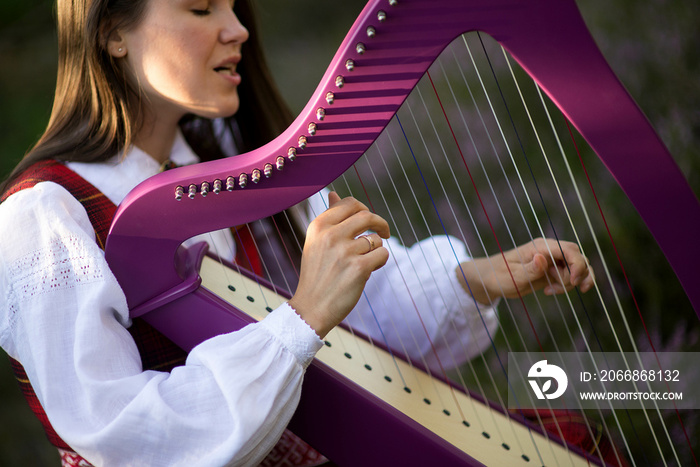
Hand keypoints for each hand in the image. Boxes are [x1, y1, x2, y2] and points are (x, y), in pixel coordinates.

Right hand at [289, 192, 389, 337]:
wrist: (311, 308)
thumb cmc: (316, 274)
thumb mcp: (316, 242)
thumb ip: (329, 217)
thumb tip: (334, 193)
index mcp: (318, 226)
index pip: (349, 204)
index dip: (363, 209)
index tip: (368, 219)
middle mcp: (330, 235)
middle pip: (366, 215)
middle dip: (380, 223)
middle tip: (383, 232)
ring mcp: (345, 251)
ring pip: (375, 239)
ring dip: (376, 249)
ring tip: (365, 261)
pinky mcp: (359, 268)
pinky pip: (382, 254)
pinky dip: (380, 262)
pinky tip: (369, 270)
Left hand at [457, 238, 594, 303]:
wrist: (490, 278)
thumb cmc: (499, 276)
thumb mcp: (513, 277)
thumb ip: (531, 269)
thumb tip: (542, 257)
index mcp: (540, 247)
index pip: (569, 250)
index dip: (578, 265)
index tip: (572, 283)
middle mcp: (548, 250)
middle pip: (578, 257)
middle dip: (577, 275)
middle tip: (554, 289)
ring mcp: (551, 259)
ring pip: (577, 266)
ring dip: (572, 281)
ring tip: (551, 291)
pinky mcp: (552, 269)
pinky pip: (570, 274)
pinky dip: (568, 284)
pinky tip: (551, 291)